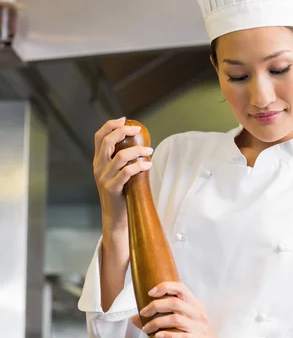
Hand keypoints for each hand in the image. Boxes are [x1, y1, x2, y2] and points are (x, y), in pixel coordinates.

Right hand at [93, 117, 153, 231]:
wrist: (115, 217)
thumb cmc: (121, 194)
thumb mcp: (116, 174)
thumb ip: (121, 161)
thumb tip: (139, 145)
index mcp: (98, 161)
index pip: (99, 137)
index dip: (110, 125)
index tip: (124, 120)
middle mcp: (98, 167)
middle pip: (107, 141)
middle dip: (123, 131)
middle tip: (138, 130)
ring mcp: (103, 178)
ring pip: (120, 156)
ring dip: (137, 150)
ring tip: (149, 150)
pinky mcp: (112, 188)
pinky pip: (127, 172)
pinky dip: (139, 165)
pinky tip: (148, 164)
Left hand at [138, 282, 235, 337]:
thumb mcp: (183, 324)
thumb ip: (162, 319)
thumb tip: (134, 318)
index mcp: (195, 305)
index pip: (181, 288)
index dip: (164, 287)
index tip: (150, 292)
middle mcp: (198, 313)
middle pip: (175, 302)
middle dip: (155, 306)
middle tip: (143, 313)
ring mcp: (200, 328)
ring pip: (176, 319)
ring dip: (157, 322)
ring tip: (146, 328)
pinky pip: (183, 337)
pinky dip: (168, 336)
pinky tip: (158, 337)